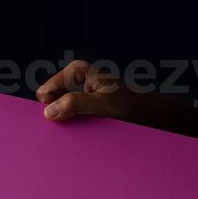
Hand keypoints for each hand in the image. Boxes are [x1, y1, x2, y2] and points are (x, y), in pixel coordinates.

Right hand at [36, 59, 175, 125]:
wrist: (151, 113)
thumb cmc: (132, 104)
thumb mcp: (103, 104)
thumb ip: (75, 104)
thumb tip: (48, 112)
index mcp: (77, 71)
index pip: (46, 92)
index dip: (51, 107)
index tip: (67, 116)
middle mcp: (75, 79)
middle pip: (51, 101)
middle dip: (58, 113)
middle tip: (77, 122)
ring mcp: (79, 92)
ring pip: (59, 110)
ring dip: (67, 121)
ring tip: (84, 124)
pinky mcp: (84, 105)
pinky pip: (69, 116)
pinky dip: (74, 124)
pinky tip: (86, 127)